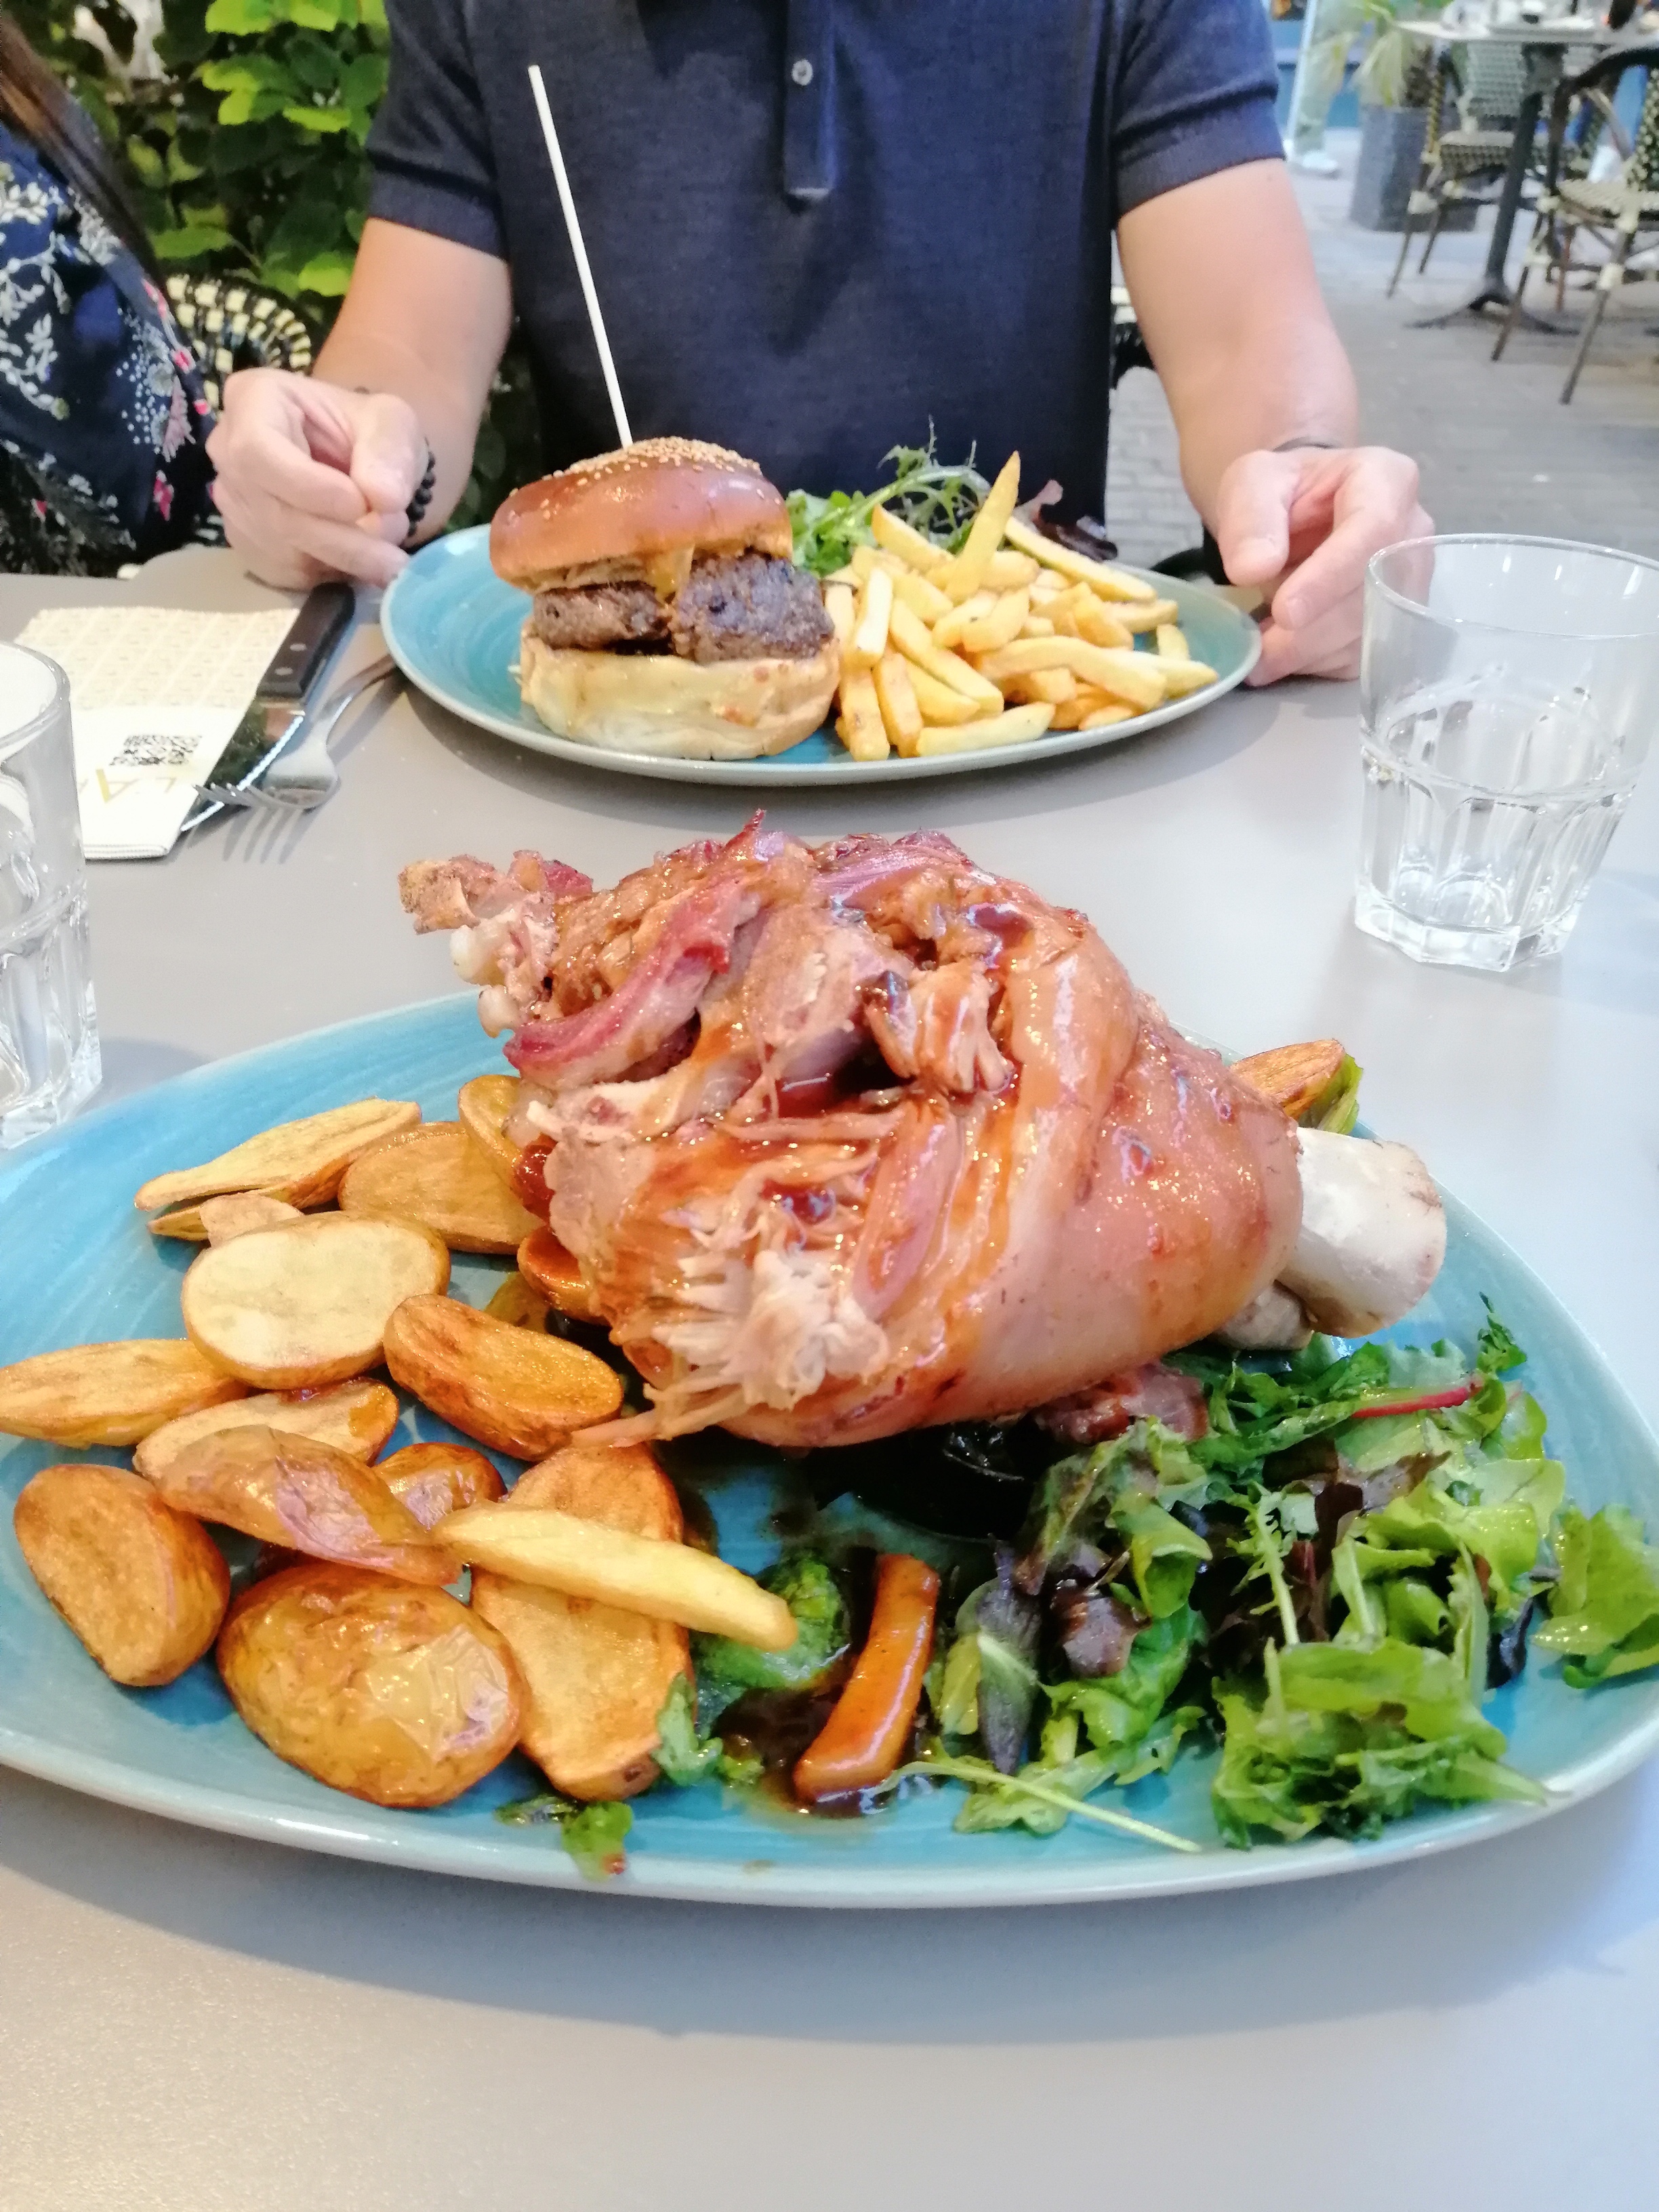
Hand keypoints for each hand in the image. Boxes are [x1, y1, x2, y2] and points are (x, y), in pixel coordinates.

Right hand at [208, 370, 426, 589]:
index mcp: (252, 400)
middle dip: (340, 540)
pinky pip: (283, 572)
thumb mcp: (392, 423)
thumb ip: (390, 452)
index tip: (362, 504)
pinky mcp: (247, 542)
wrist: (362, 465)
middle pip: (272, 510)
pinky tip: (358, 560)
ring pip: (279, 548)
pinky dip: (328, 574)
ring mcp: (232, 500)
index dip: (310, 487)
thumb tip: (382, 499)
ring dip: (343, 561)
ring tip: (388, 552)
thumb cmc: (368, 432)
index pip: (259, 450)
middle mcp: (227, 451)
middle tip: (393, 559)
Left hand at [1214, 446, 1431, 683]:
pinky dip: (1311, 664)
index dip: (1330, 577)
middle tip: (1256, 648)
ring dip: (1306, 652)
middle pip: (1374, 593)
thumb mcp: (1252, 483)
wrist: (1292, 512)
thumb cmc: (1279, 489)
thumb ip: (1250, 519)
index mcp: (1386, 480)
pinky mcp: (1391, 624)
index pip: (1374, 530)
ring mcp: (1407, 584)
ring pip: (1367, 634)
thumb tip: (1252, 569)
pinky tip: (1278, 653)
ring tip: (1257, 649)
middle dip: (1311, 630)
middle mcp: (1411, 535)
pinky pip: (1357, 657)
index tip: (1284, 611)